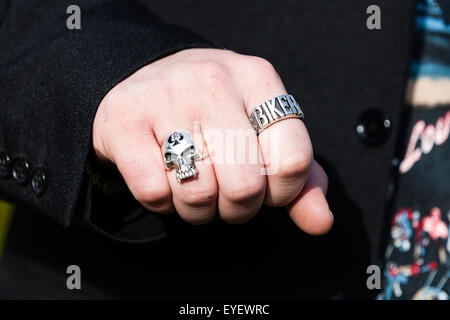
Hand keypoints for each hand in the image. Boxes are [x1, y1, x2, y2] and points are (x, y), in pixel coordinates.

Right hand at [92, 48, 332, 234]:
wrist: (147, 79)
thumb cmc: (214, 112)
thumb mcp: (262, 131)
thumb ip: (299, 178)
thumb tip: (321, 223)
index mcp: (258, 79)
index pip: (293, 160)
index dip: (282, 192)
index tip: (265, 187)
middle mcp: (212, 81)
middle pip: (246, 185)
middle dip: (239, 208)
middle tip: (228, 195)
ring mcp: (164, 98)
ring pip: (198, 194)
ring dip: (199, 209)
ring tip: (196, 187)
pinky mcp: (123, 121)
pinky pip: (154, 193)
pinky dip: (164, 202)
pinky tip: (165, 180)